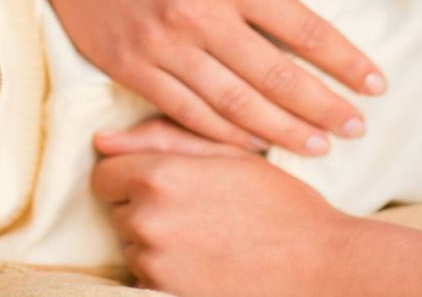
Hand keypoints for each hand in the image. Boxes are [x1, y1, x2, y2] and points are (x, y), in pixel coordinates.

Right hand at [43, 0, 385, 156]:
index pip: (303, 28)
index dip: (345, 61)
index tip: (376, 84)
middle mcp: (197, 13)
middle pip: (276, 77)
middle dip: (324, 108)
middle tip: (359, 128)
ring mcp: (160, 45)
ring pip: (235, 105)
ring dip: (284, 131)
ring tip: (320, 147)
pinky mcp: (130, 68)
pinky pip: (187, 114)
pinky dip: (226, 136)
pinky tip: (256, 144)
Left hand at [92, 141, 356, 296]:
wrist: (320, 266)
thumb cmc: (279, 203)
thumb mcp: (228, 153)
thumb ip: (160, 139)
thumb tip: (101, 142)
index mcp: (159, 175)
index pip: (105, 175)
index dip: (131, 176)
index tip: (163, 183)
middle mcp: (148, 221)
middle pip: (119, 212)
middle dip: (147, 210)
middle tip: (198, 211)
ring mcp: (154, 265)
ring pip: (133, 248)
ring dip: (157, 244)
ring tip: (207, 240)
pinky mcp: (163, 295)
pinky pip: (146, 280)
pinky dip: (167, 275)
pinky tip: (205, 266)